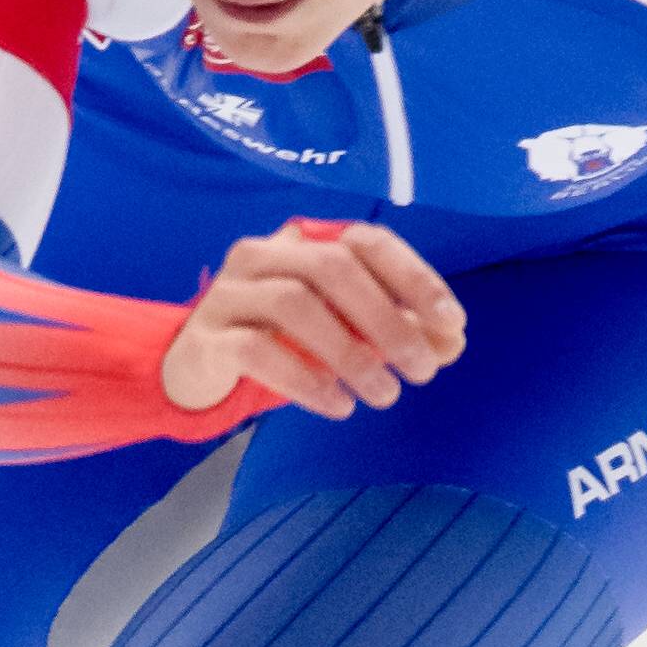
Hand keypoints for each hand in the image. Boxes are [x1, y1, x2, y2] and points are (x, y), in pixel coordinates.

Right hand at [159, 217, 465, 420]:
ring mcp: (229, 292)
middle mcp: (263, 254)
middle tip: (422, 371)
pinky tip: (337, 405)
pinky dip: (304, 379)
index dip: (414, 277)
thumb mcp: (341, 334)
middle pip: (332, 268)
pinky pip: (256, 350)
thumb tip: (451, 343)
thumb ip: (394, 333)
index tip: (452, 323)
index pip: (366, 241)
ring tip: (384, 396)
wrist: (195, 368)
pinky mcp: (207, 336)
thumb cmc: (279, 342)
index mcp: (303, 241)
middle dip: (387, 320)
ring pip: (294, 305)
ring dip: (350, 354)